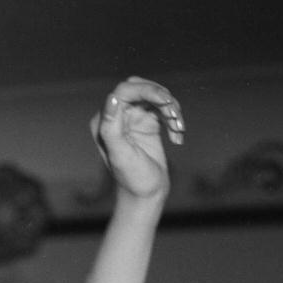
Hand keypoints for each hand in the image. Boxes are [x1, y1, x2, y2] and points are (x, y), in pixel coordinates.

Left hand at [91, 77, 183, 201]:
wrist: (146, 195)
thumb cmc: (132, 179)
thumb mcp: (121, 155)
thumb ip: (112, 128)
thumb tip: (112, 98)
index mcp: (104, 122)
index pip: (124, 91)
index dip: (146, 90)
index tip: (165, 102)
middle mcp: (116, 117)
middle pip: (141, 88)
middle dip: (161, 97)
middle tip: (174, 114)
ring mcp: (133, 118)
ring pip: (155, 96)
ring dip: (171, 109)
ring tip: (178, 129)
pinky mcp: (148, 122)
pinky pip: (164, 108)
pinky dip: (174, 119)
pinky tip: (178, 137)